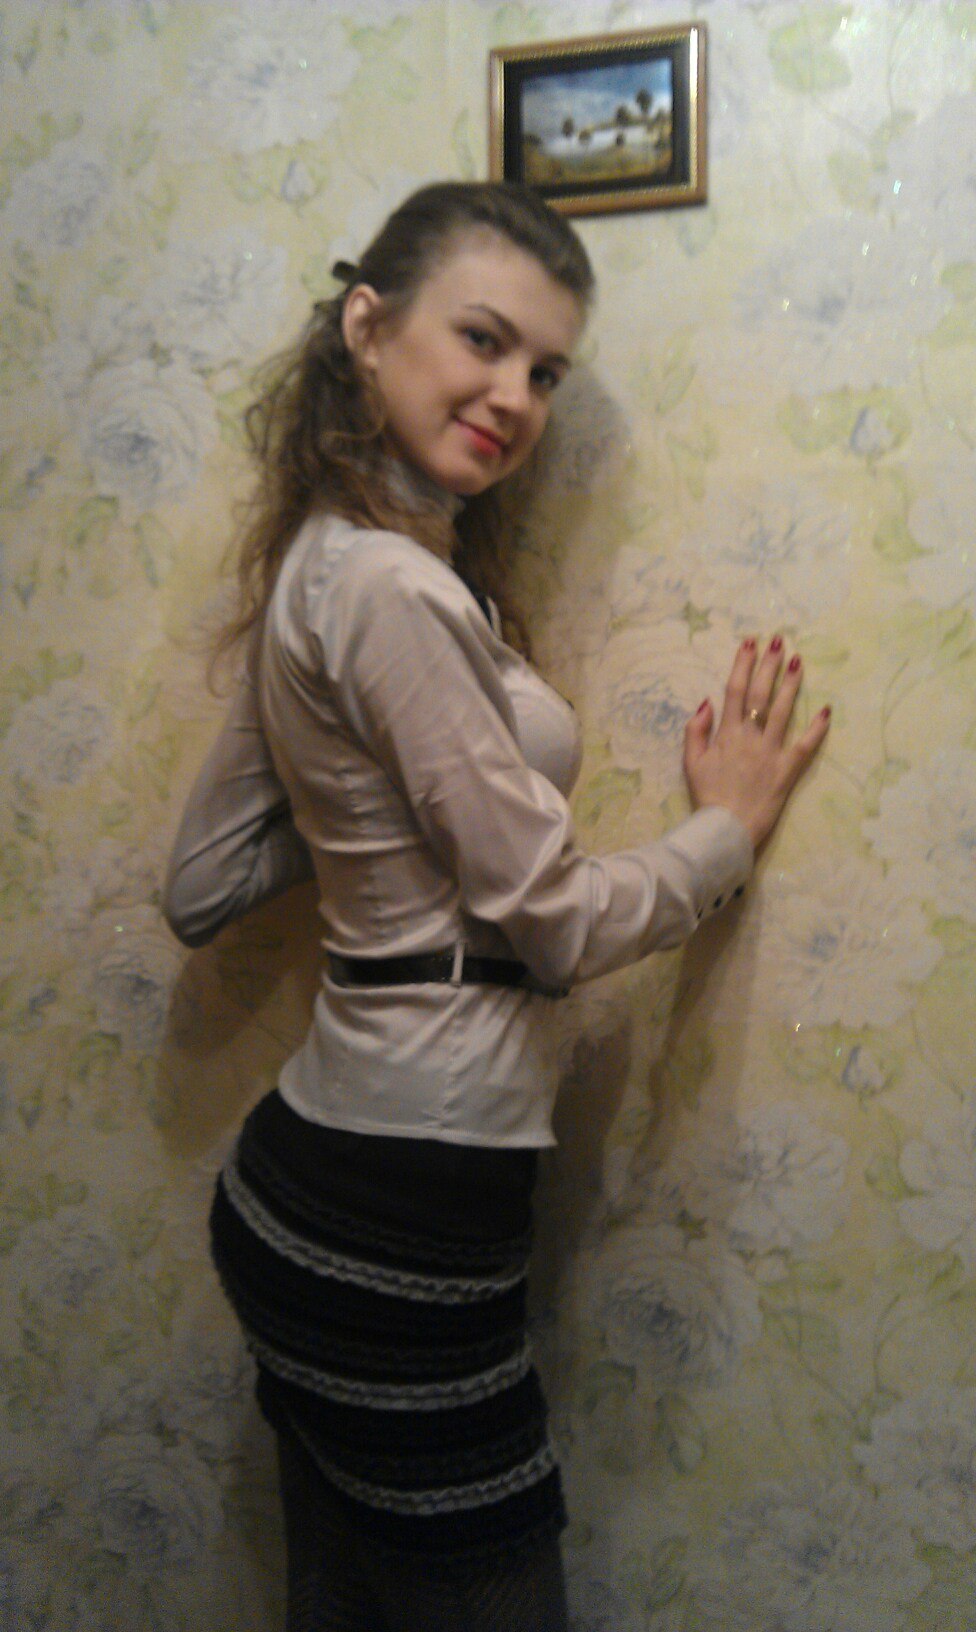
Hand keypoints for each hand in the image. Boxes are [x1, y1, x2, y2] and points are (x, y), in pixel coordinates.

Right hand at [683, 636, 829, 851]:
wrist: (725, 829)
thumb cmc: (707, 797)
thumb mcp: (690, 763)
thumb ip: (696, 730)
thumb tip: (707, 701)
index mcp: (727, 733)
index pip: (735, 690)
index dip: (742, 664)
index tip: (750, 643)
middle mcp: (751, 736)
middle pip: (761, 694)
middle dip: (769, 665)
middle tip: (779, 641)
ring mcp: (771, 752)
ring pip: (784, 711)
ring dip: (791, 685)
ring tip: (799, 661)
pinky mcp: (788, 770)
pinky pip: (806, 746)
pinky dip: (817, 728)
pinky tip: (827, 709)